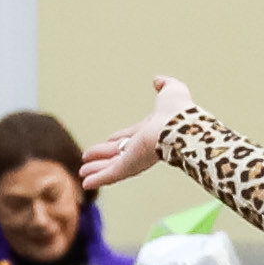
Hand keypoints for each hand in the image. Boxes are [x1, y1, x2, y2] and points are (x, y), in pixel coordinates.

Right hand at [77, 77, 196, 192]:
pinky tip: (86, 184)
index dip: (119, 139)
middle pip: (117, 153)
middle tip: (88, 159)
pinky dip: (98, 179)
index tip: (110, 141)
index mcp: (150, 131)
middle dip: (103, 157)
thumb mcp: (172, 91)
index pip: (130, 136)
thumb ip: (166, 85)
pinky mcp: (131, 166)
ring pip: (111, 165)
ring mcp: (136, 157)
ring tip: (82, 173)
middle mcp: (142, 146)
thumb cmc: (179, 110)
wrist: (181, 126)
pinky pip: (111, 174)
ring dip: (96, 169)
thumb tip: (159, 80)